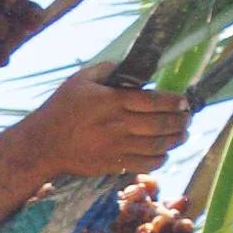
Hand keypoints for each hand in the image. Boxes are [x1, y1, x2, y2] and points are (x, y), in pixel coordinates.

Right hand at [26, 63, 191, 178]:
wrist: (44, 143)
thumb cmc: (61, 108)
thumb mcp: (80, 80)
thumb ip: (107, 69)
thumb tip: (129, 68)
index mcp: (112, 101)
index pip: (155, 101)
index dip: (175, 102)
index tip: (184, 101)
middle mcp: (118, 124)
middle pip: (162, 124)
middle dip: (182, 121)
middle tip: (188, 117)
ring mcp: (117, 147)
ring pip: (159, 145)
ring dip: (176, 140)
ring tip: (183, 134)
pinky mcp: (114, 164)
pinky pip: (146, 164)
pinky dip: (161, 159)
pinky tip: (164, 153)